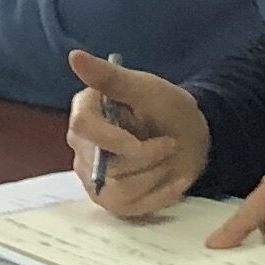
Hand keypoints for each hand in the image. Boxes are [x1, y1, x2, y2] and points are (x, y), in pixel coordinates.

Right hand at [66, 51, 207, 217]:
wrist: (189, 138)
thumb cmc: (167, 109)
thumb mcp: (147, 89)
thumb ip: (111, 78)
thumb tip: (74, 56)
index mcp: (84, 112)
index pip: (84, 128)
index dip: (115, 139)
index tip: (144, 141)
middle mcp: (81, 146)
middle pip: (103, 163)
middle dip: (145, 157)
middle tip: (171, 143)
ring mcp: (92, 176)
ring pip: (117, 189)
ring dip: (155, 175)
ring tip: (171, 159)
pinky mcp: (109, 200)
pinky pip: (130, 207)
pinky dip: (160, 195)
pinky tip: (177, 180)